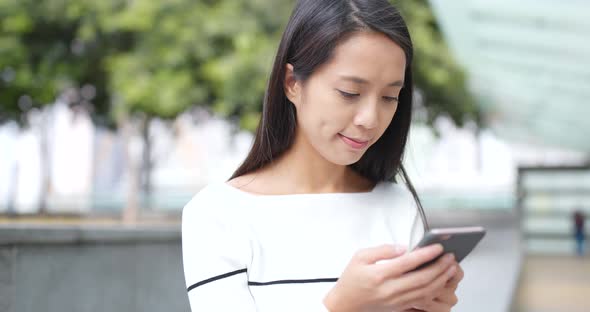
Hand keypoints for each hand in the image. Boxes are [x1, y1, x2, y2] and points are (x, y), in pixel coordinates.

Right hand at [323, 243, 456, 311]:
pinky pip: (421, 300)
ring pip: (425, 291)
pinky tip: (440, 282)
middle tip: (450, 257)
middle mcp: (389, 289)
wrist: (345, 304)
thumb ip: (382, 250)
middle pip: (421, 278)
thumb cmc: (351, 280)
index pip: (408, 263)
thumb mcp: (360, 257)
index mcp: (379, 275)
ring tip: (451, 268)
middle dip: (439, 267)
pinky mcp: (399, 307)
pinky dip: (434, 290)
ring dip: (441, 279)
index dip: (425, 254)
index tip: (437, 247)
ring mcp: (396, 300)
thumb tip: (402, 248)